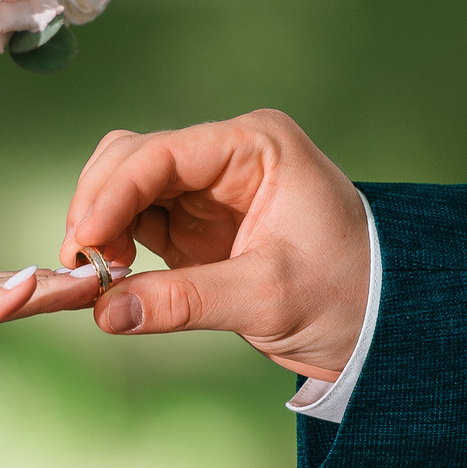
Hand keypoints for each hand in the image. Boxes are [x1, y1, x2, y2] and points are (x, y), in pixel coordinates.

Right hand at [57, 110, 368, 378]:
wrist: (383, 322)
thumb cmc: (347, 294)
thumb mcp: (268, 298)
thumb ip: (185, 301)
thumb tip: (106, 311)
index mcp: (257, 145)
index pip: (162, 153)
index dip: (113, 193)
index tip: (85, 241)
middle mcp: (228, 154)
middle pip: (133, 159)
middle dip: (99, 207)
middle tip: (83, 266)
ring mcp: (208, 188)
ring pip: (125, 186)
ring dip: (101, 225)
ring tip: (97, 276)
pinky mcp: (196, 223)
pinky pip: (136, 219)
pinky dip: (115, 244)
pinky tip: (114, 277)